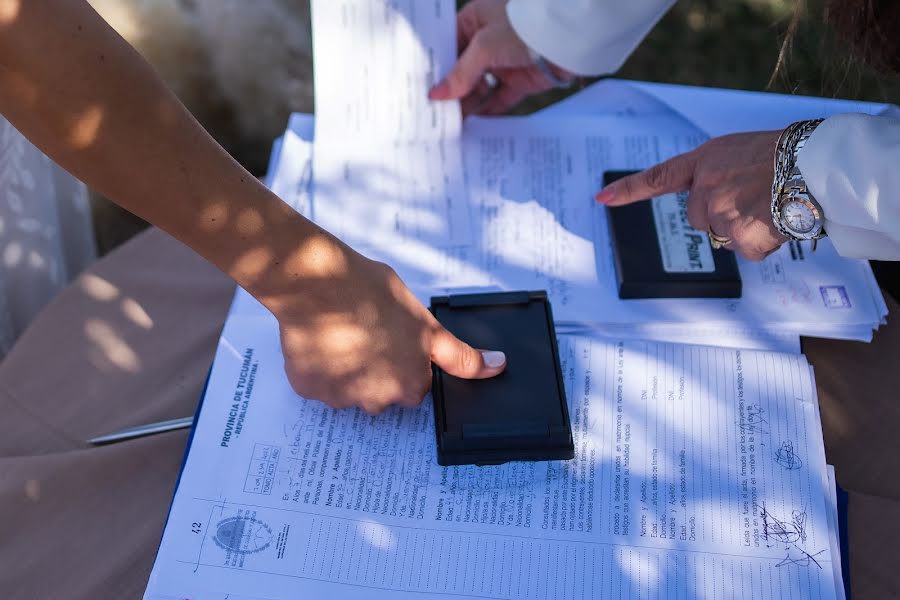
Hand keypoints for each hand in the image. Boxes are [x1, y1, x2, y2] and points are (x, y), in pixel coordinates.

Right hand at [265, 239, 506, 413]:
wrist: (317, 282)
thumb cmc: (371, 293)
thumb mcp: (425, 321)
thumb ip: (458, 353)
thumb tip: (498, 366)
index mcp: (411, 384)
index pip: (416, 385)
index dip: (404, 360)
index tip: (393, 339)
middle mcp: (378, 400)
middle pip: (381, 392)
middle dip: (375, 369)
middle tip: (366, 332)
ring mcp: (341, 398)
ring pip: (349, 389)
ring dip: (346, 369)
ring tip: (341, 332)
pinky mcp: (309, 390)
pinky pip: (318, 385)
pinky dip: (319, 368)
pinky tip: (320, 339)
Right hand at [428, 0, 572, 114]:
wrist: (568, 37)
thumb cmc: (524, 28)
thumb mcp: (484, 47)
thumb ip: (460, 74)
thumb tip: (436, 95)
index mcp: (475, 20)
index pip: (448, 44)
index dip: (435, 65)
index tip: (420, 85)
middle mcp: (488, 40)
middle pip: (462, 69)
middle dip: (449, 89)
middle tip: (431, 109)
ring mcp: (504, 61)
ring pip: (479, 86)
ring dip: (466, 103)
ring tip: (449, 121)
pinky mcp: (520, 80)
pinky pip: (499, 99)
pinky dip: (488, 111)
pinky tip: (473, 124)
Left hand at [595, 130, 787, 260]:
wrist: (814, 163)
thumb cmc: (784, 154)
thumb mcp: (739, 152)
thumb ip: (715, 175)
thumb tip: (711, 211)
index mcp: (704, 162)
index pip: (658, 178)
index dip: (629, 190)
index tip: (602, 198)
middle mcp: (704, 188)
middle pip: (699, 219)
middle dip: (722, 214)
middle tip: (754, 195)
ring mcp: (720, 214)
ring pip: (723, 236)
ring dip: (745, 228)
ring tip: (770, 204)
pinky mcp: (739, 237)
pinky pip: (747, 251)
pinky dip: (762, 243)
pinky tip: (776, 220)